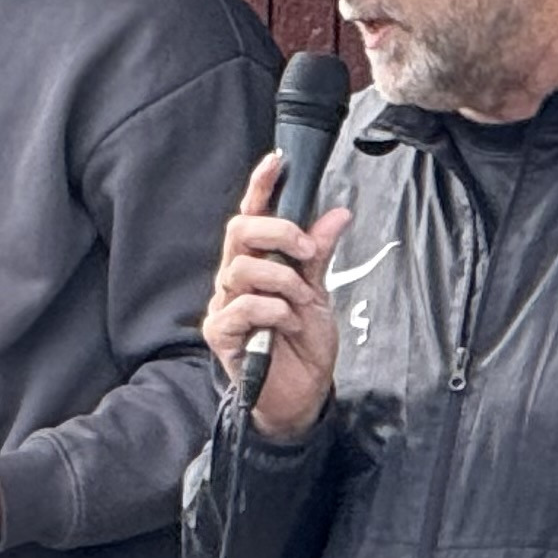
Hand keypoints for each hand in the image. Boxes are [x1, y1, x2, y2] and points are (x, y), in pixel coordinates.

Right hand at [200, 152, 354, 443]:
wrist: (301, 396)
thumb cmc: (303, 345)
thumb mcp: (320, 293)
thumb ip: (320, 253)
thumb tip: (338, 213)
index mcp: (258, 262)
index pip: (252, 214)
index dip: (261, 186)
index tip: (277, 160)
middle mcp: (235, 278)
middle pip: (239, 231)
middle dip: (276, 231)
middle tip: (305, 249)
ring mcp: (224, 304)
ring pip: (241, 267)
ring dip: (282, 280)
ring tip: (301, 301)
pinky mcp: (220, 332)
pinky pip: (242, 306)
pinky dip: (273, 311)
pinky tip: (286, 325)